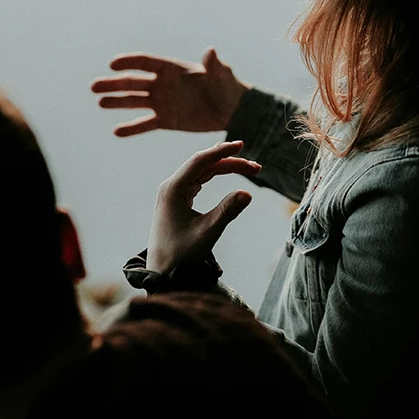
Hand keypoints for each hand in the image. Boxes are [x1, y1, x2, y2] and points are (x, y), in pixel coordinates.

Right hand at [91, 48, 248, 136]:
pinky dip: (132, 128)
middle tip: (94, 86)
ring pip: (135, 102)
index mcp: (173, 69)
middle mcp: (163, 84)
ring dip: (117, 102)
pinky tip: (117, 131)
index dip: (129, 62)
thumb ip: (213, 65)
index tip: (113, 65)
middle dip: (114, 84)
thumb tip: (211, 51)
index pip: (146, 62)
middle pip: (133, 82)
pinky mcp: (166, 120)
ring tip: (100, 103)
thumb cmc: (227, 87)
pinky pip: (145, 124)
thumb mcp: (221, 75)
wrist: (231, 110)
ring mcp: (162, 102)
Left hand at [146, 140, 260, 273]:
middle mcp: (172, 186)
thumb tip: (248, 193)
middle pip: (204, 164)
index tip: (241, 145)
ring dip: (226, 168)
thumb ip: (227, 212)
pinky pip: (201, 179)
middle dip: (230, 162)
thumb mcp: (207, 233)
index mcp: (172, 189)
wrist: (162, 273)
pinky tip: (229, 170)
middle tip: (256, 168)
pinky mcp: (180, 199)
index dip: (221, 151)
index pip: (199, 161)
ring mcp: (175, 192)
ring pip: (204, 171)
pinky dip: (217, 174)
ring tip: (251, 170)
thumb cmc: (181, 255)